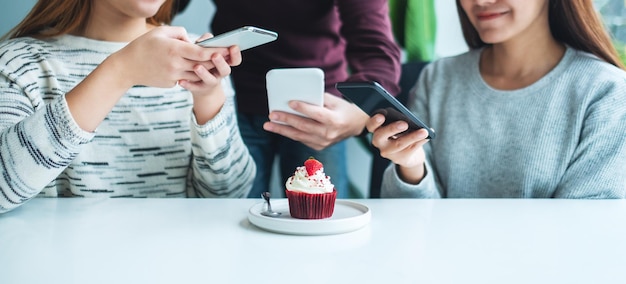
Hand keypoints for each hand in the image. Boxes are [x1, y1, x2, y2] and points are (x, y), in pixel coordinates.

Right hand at [107, 26, 228, 88]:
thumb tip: (193, 41)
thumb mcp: (160, 32)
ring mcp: (173, 76)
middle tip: (228, 56)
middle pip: (203, 65)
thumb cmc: (143, 45)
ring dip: (207, 69)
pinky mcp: (171, 84)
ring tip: (215, 62)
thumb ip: (180, 33)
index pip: (200, 52)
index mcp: (174, 49)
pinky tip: (194, 68)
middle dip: (216, 61)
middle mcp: (175, 64)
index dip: (216, 51)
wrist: (127, 67)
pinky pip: (186, 78)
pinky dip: (191, 73)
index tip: (227, 49)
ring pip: (197, 74)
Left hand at [180, 45, 241, 123]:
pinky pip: (194, 87)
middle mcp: (220, 74)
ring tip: (197, 67)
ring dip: (204, 74)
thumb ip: (208, 42)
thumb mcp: (207, 51)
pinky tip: (181, 81)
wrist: (200, 85)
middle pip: (225, 70)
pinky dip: (188, 85)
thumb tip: (205, 39)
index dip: (235, 54)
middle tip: (215, 55)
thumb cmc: (204, 62)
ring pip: (210, 79)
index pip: (235, 60)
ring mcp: (211, 82)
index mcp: (225, 63)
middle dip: (221, 62)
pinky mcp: (200, 89)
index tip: (233, 47)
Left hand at [263, 93, 368, 150]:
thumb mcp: (334, 101)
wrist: (354, 125)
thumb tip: (297, 98)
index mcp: (335, 120)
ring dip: (282, 130)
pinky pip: (301, 139)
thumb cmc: (342, 109)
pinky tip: (280, 128)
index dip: (303, 109)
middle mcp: (329, 133)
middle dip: (286, 120)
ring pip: (299, 136)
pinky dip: (290, 133)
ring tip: (269, 125)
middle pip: (304, 126)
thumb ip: (317, 99)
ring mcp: (324, 142)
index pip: (317, 114)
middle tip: (272, 114)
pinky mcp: (319, 147)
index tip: (290, 102)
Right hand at [366, 113, 430, 183]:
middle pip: (381, 135)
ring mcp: (387, 152)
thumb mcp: (399, 126)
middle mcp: (378, 142)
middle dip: (392, 129)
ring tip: (424, 131)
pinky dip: (420, 141)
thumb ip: (400, 121)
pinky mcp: (399, 159)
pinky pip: (410, 149)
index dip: (374, 121)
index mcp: (376, 129)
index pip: (371, 125)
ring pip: (399, 143)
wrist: (407, 154)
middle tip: (405, 124)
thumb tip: (412, 120)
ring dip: (413, 136)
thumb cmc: (401, 133)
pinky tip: (428, 136)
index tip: (382, 116)